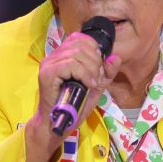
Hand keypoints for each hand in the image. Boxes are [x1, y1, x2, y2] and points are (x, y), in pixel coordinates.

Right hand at [22, 32, 121, 161]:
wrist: (59, 124)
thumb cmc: (75, 106)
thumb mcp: (96, 87)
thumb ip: (106, 72)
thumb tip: (115, 57)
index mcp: (63, 55)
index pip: (80, 38)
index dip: (94, 48)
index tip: (98, 67)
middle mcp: (54, 55)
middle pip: (80, 44)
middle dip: (95, 61)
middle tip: (96, 78)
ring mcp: (48, 64)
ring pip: (76, 54)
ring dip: (91, 69)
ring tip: (92, 83)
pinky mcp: (47, 74)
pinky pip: (70, 64)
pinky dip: (84, 74)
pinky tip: (88, 85)